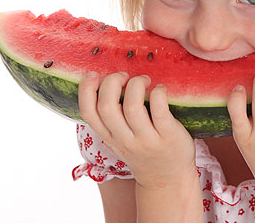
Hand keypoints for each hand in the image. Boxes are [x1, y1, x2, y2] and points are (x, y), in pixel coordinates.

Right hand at [78, 72, 196, 189]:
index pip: (88, 113)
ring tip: (145, 80)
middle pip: (107, 106)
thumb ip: (110, 119)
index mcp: (109, 136)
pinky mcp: (168, 136)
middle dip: (112, 82)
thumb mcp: (119, 140)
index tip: (94, 74)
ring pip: (133, 107)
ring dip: (137, 84)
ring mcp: (147, 139)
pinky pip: (159, 110)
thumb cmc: (143, 151)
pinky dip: (158, 93)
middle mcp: (125, 139)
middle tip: (124, 76)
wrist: (167, 179)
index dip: (86, 89)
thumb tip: (103, 83)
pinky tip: (160, 89)